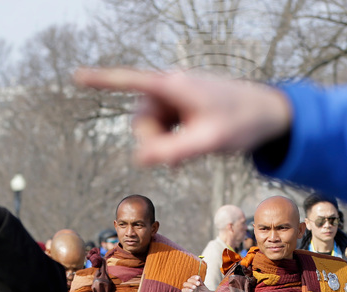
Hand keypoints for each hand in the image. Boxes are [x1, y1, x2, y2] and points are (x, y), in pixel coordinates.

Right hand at [74, 68, 292, 166]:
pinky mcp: (183, 107)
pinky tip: (190, 150)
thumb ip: (174, 151)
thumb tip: (139, 159)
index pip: (131, 82)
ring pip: (151, 127)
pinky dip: (172, 142)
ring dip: (164, 145)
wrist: (270, 115)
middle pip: (140, 119)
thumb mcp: (209, 142)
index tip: (76, 76)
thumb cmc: (242, 123)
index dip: (102, 81)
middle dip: (153, 142)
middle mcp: (172, 87)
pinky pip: (164, 128)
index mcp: (174, 86)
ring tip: (190, 154)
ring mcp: (177, 98)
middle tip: (177, 160)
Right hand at [181, 275, 211, 291]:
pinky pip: (183, 291)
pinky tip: (192, 290)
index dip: (194, 277)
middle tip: (198, 284)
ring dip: (190, 284)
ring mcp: (188, 291)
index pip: (192, 278)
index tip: (198, 278)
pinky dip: (187, 289)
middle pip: (188, 280)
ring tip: (195, 287)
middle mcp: (191, 287)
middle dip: (193, 280)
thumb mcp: (204, 289)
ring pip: (185, 284)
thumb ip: (201, 282)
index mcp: (196, 284)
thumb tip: (198, 277)